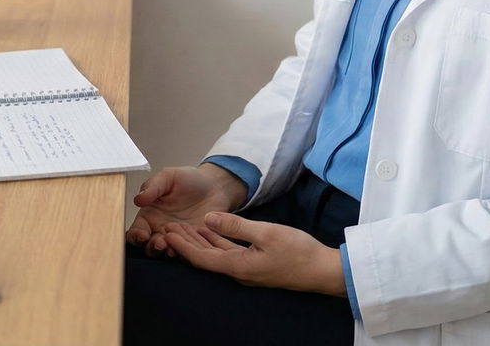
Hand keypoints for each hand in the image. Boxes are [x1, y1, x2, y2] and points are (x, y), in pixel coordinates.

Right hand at [126, 164, 246, 258]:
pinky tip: (188, 249)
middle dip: (152, 247)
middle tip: (160, 243)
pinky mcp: (194, 244)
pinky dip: (186, 254)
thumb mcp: (168, 177)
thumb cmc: (189, 179)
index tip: (143, 234)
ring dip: (167, 253)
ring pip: (166, 253)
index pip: (136, 230)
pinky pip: (187, 253)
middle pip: (149, 246)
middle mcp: (161, 230)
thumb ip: (153, 187)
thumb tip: (138, 199)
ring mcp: (178, 239)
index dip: (137, 235)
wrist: (214, 186)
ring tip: (172, 249)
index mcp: (150, 215)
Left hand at [161, 212, 346, 295]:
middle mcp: (238, 271)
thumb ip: (236, 226)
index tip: (167, 233)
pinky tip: (210, 231)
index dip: (182, 246)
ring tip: (182, 227)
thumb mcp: (266, 233)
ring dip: (199, 241)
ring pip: (215, 254)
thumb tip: (208, 218)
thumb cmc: (298, 251)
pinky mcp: (255, 264)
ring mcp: (246, 269)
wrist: (322, 270)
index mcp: (237, 266)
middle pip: (204, 257)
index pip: (201, 258)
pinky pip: (228, 253)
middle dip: (185, 243)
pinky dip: (216, 241)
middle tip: (167, 227)